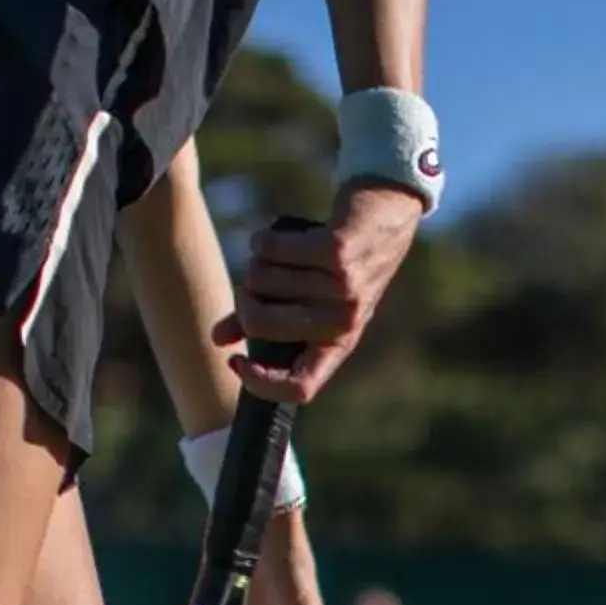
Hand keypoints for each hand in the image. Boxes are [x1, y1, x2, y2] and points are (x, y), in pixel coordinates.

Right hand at [214, 185, 422, 404]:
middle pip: (261, 325)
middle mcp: (344, 321)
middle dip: (244, 300)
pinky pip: (271, 250)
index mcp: (339, 344)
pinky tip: (270, 238)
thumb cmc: (338, 267)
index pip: (301, 387)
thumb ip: (264, 321)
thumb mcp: (310, 301)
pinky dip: (262, 242)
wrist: (386, 216)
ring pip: (261, 280)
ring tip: (274, 256)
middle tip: (252, 286)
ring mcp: (344, 287)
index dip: (261, 382)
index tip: (237, 361)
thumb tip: (218, 339)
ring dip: (257, 264)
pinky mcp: (336, 251)